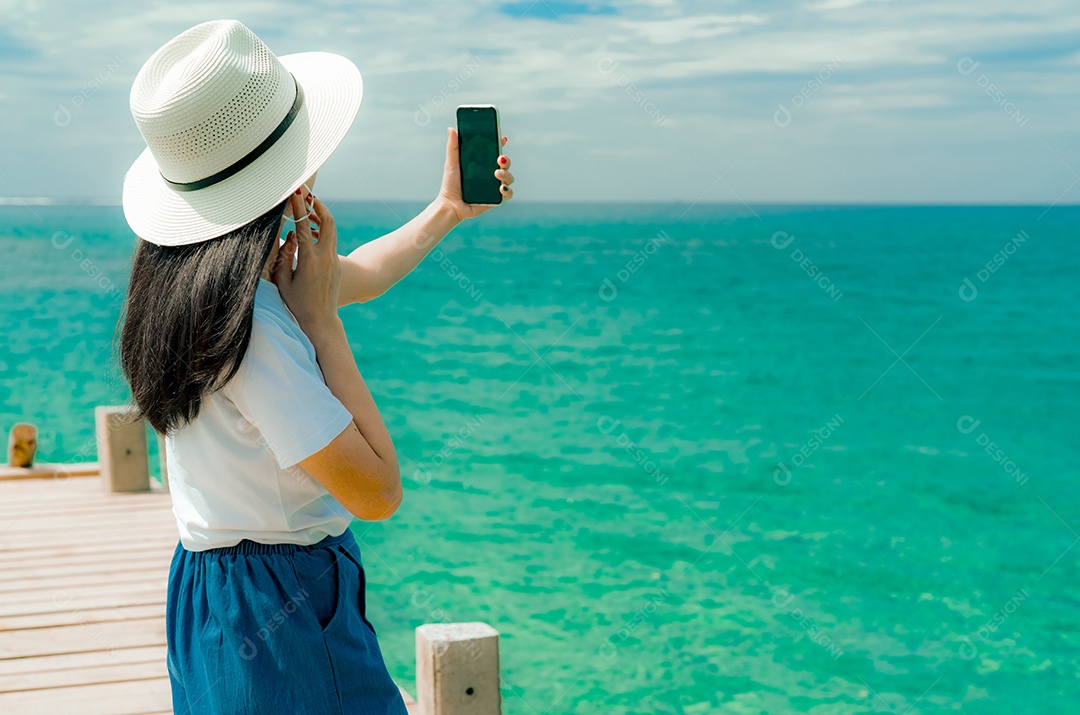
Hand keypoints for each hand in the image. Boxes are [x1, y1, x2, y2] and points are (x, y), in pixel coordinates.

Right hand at [271, 190, 341, 333]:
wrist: (320, 320)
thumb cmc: (296, 302)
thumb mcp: (283, 279)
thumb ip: (284, 255)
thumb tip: (290, 236)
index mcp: (309, 259)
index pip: (304, 225)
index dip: (299, 206)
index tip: (296, 192)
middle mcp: (324, 256)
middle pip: (328, 221)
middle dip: (319, 205)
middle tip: (309, 195)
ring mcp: (333, 260)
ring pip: (331, 230)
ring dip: (322, 217)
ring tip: (309, 211)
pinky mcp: (336, 265)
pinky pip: (330, 241)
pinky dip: (323, 231)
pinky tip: (312, 232)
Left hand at [437, 128, 513, 220]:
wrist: (450, 205)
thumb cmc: (450, 184)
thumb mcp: (452, 164)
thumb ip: (453, 147)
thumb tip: (451, 129)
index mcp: (482, 164)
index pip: (495, 151)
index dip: (500, 144)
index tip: (502, 138)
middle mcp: (490, 174)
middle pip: (505, 164)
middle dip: (506, 160)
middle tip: (499, 159)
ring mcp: (494, 186)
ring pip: (509, 178)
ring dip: (507, 174)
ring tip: (497, 174)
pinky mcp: (495, 199)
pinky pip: (507, 195)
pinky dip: (507, 191)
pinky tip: (501, 188)